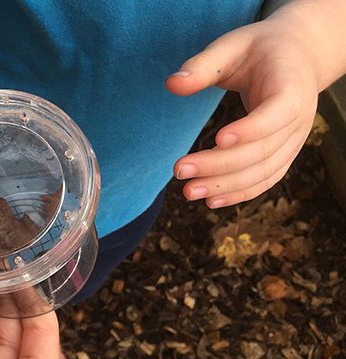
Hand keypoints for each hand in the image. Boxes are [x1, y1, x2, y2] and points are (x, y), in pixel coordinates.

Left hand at [165, 14, 320, 207]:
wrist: (296, 58)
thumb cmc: (260, 50)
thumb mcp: (232, 46)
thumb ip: (203, 65)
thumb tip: (171, 84)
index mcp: (291, 87)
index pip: (278, 112)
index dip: (251, 129)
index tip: (217, 139)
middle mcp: (299, 119)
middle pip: (263, 150)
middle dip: (221, 165)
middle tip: (180, 170)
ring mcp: (293, 140)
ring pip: (264, 171)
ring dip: (226, 186)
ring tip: (188, 191)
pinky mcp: (284, 154)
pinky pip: (266, 179)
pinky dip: (240, 192)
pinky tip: (211, 201)